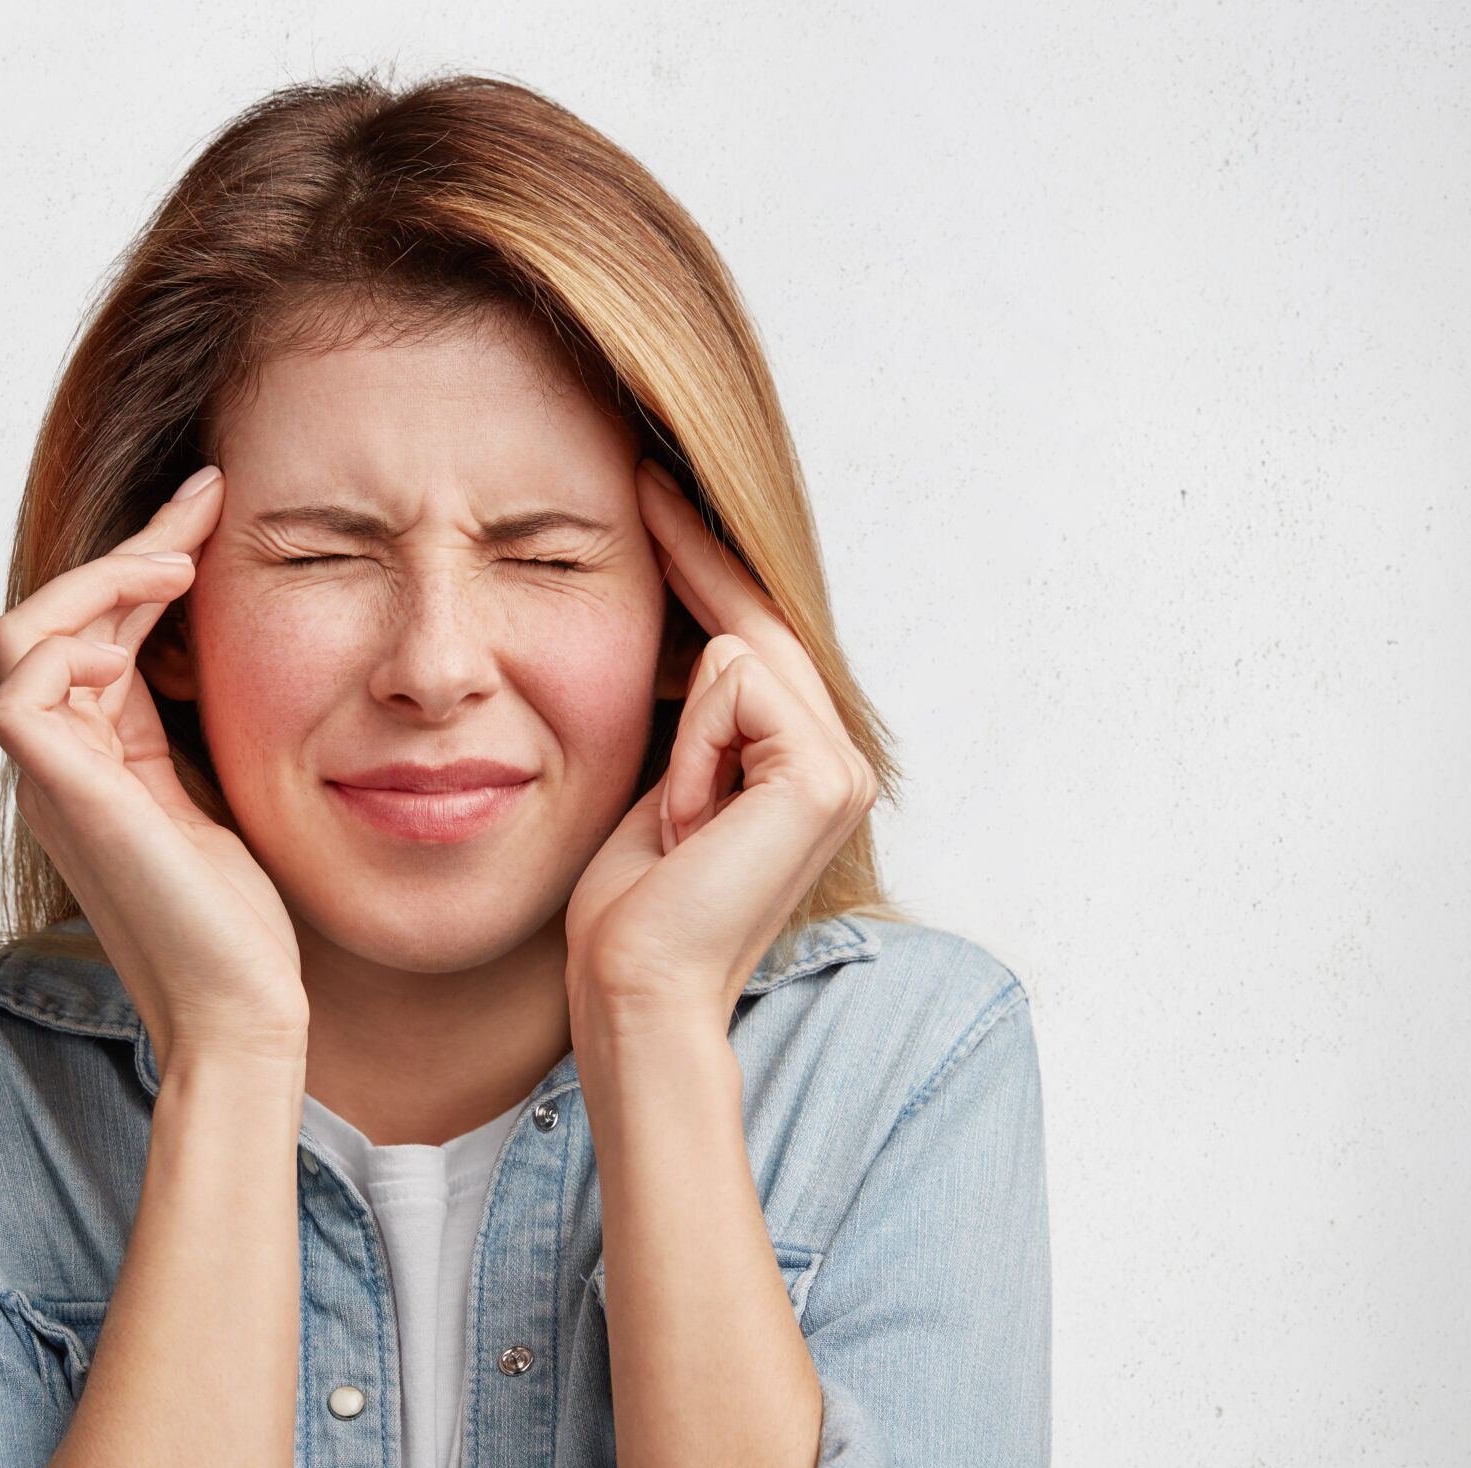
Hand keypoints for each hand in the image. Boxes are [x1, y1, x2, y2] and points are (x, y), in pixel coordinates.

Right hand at [0, 467, 306, 1061]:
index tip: (212, 503)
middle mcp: (61, 763)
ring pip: (22, 635)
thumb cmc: (240, 922)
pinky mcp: (65, 796)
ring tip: (179, 566)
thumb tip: (206, 648)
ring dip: (96, 582)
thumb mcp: (217, 790)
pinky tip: (147, 630)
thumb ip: (187, 724)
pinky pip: (19, 692)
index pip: (95, 631)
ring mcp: (54, 781)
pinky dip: (72, 642)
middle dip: (128, 548)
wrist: (242, 1008)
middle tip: (207, 501)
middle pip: (52, 617)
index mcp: (97, 758)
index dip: (144, 559)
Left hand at [564, 461, 878, 1026]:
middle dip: (695, 557)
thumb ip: (688, 713)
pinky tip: (688, 821)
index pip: (755, 638)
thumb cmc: (628, 908)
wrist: (634, 985)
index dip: (705, 561)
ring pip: (741, 650)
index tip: (652, 486)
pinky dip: (691, 747)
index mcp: (805, 766)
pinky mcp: (822, 774)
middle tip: (642, 478)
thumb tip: (679, 630)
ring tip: (676, 819)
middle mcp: (840, 762)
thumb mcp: (658, 781)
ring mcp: (841, 768)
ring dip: (682, 730)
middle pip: (760, 623)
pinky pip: (735, 684)